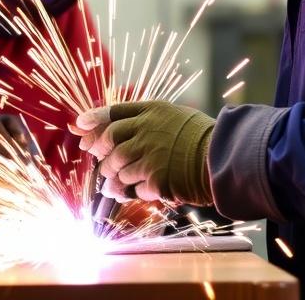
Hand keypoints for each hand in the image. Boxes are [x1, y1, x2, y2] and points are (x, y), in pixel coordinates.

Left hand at [71, 101, 214, 205]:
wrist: (225, 158)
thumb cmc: (202, 138)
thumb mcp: (175, 117)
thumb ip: (148, 120)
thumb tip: (119, 129)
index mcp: (153, 112)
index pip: (114, 112)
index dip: (94, 119)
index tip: (80, 126)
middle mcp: (146, 131)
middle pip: (109, 141)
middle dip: (101, 153)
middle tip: (102, 160)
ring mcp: (149, 156)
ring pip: (115, 167)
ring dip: (112, 177)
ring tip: (114, 182)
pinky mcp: (155, 180)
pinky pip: (129, 188)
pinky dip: (124, 192)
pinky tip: (125, 193)